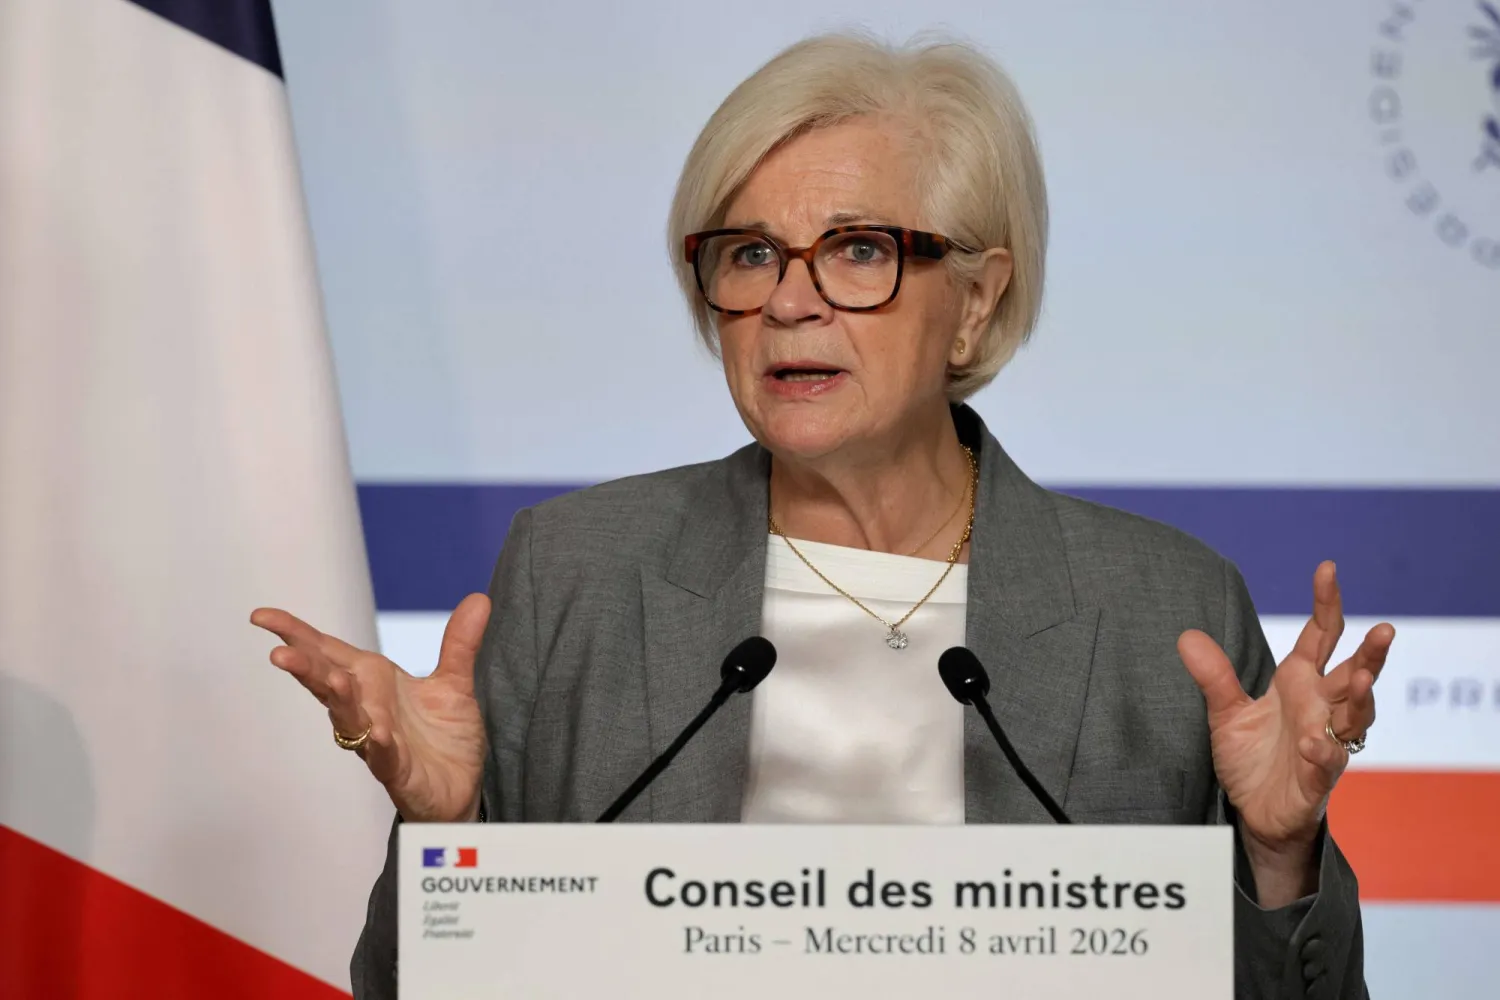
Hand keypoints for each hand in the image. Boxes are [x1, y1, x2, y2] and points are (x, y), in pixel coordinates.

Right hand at [251, 593, 490, 822]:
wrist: (461, 790)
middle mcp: (367, 710)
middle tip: (280, 651)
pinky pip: (384, 758)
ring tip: (333, 680)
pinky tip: (379, 733)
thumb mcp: (454, 684)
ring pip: (350, 720)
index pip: (328, 653)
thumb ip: (459, 644)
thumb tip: (479, 598)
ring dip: (340, 701)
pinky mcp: (398, 772)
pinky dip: (380, 745)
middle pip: (328, 683)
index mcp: (374, 682)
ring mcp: (378, 742)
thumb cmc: (443, 738)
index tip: (262, 616)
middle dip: (306, 668)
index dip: (296, 635)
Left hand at [1178, 562, 1392, 902]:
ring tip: (1362, 677)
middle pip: (1354, 675)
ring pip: (1355, 717)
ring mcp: (1324, 743)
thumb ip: (1214, 676)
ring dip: (1361, 697)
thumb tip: (1187, 636)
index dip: (1326, 603)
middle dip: (1371, 654)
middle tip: (1384, 630)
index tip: (1326, 569)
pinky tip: (1313, 742)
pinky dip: (1323, 751)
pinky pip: (1326, 763)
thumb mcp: (1226, 713)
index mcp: (1299, 685)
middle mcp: (1320, 710)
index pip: (1321, 637)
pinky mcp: (1315, 778)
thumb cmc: (1252, 760)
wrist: (1255, 815)